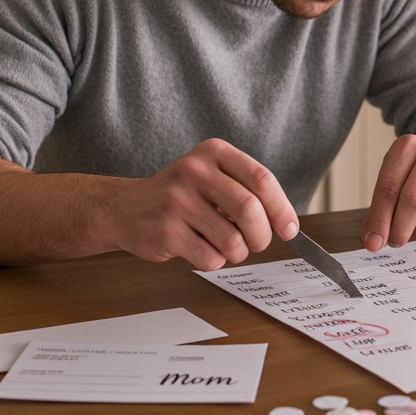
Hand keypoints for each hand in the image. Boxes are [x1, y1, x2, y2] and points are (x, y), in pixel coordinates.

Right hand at [109, 139, 298, 270]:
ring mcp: (177, 201)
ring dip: (238, 253)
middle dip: (262, 236)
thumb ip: (248, 191)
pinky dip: (214, 261)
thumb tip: (287, 225)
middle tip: (257, 243)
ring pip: (232, 240)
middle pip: (250, 210)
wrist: (125, 209)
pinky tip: (200, 248)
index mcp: (213, 152)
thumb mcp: (213, 176)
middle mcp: (194, 171)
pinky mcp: (166, 231)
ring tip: (225, 245)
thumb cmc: (181, 196)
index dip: (282, 208)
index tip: (290, 229)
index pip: (261, 179)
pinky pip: (210, 258)